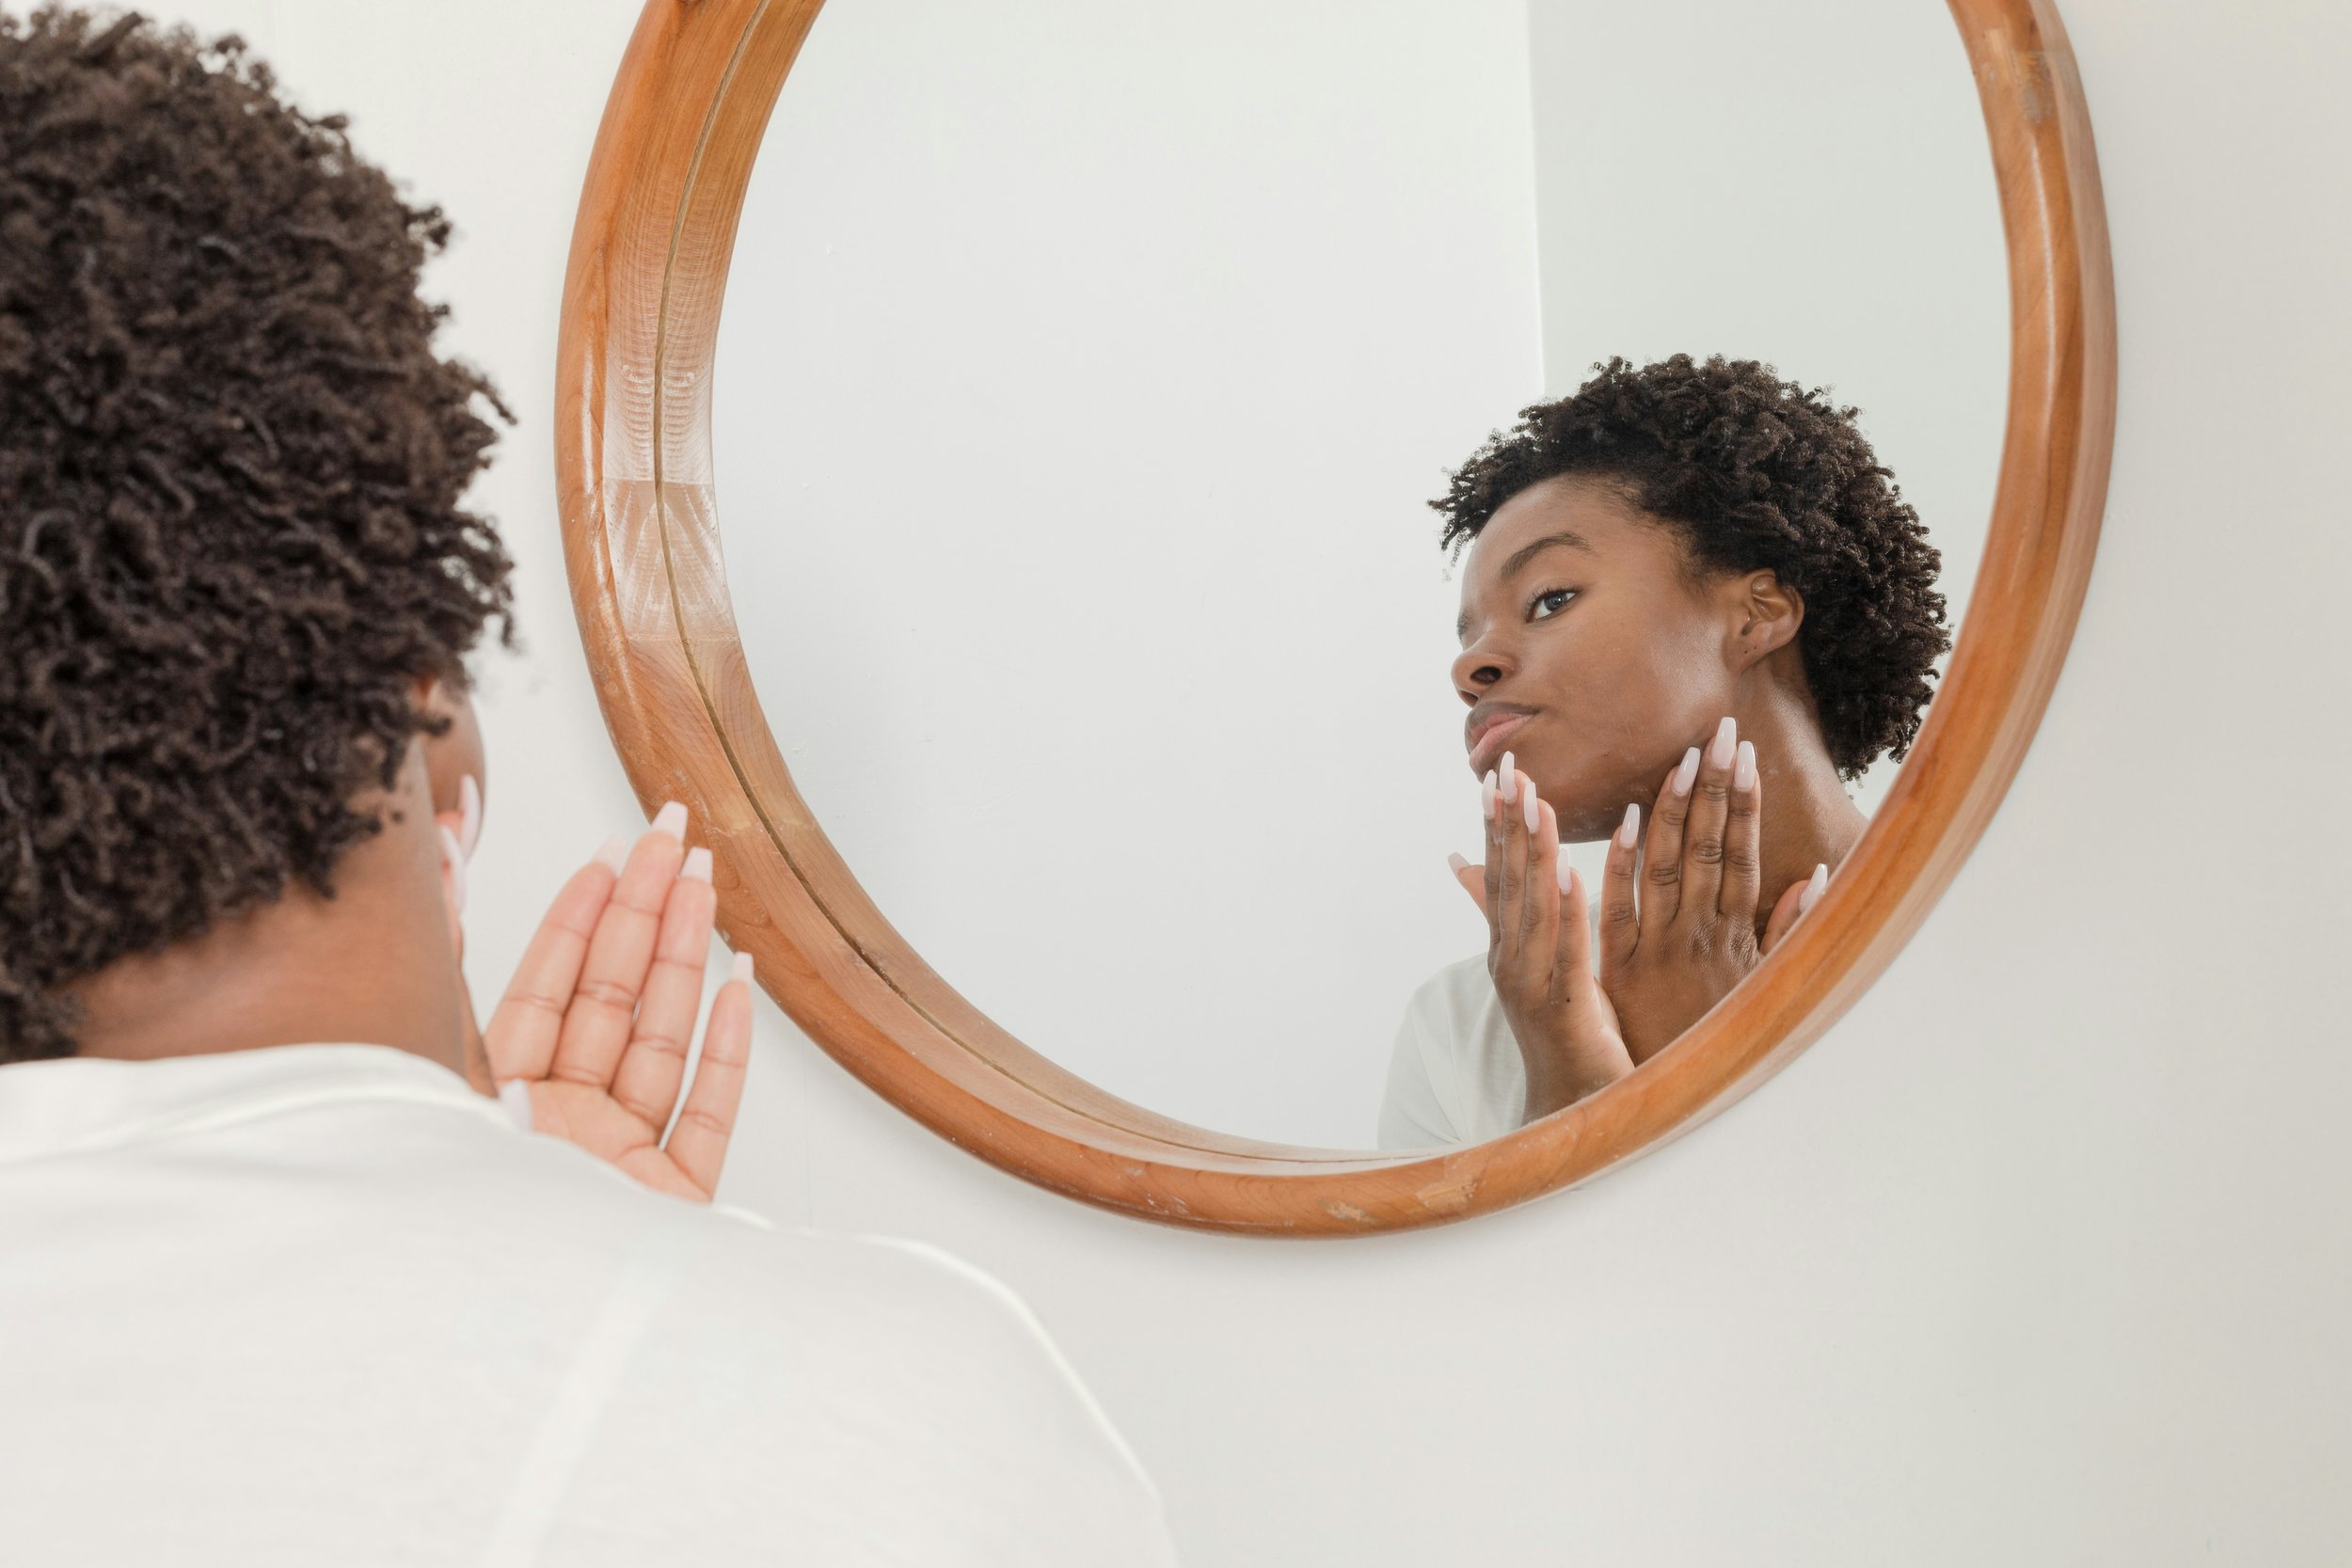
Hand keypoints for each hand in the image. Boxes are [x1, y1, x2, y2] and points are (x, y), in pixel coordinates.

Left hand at [443, 799, 755, 1202]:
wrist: (514, 1354)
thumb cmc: (457, 1235)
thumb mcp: (424, 1078)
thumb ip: (439, 970)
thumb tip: (436, 866)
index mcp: (493, 1105)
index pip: (545, 989)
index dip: (580, 914)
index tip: (612, 852)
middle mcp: (559, 1131)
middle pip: (611, 1001)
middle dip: (645, 910)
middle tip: (674, 836)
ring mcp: (620, 1169)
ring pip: (663, 1041)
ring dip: (689, 958)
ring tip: (708, 886)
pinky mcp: (673, 1213)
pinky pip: (708, 1116)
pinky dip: (728, 1050)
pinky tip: (740, 988)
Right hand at [1478, 753, 1634, 1120]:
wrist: (1572, 1112)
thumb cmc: (1564, 1035)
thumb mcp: (1535, 965)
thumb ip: (1504, 915)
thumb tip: (1460, 864)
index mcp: (1508, 947)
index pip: (1499, 875)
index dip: (1497, 824)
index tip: (1497, 775)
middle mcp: (1510, 960)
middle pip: (1508, 880)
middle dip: (1509, 822)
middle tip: (1509, 768)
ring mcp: (1532, 983)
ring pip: (1532, 905)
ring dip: (1533, 851)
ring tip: (1535, 802)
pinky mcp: (1565, 1006)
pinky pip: (1565, 947)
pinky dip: (1563, 908)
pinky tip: (1566, 869)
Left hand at [1594, 717, 1818, 1062]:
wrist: (1673, 1101)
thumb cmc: (1717, 1041)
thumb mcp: (1762, 988)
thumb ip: (1786, 931)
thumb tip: (1816, 874)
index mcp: (1732, 935)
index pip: (1740, 855)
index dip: (1745, 804)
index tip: (1746, 757)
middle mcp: (1699, 934)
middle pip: (1709, 848)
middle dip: (1716, 788)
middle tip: (1722, 731)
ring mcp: (1659, 948)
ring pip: (1669, 866)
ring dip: (1675, 809)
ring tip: (1685, 757)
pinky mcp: (1620, 967)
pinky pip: (1619, 907)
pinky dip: (1623, 863)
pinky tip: (1626, 820)